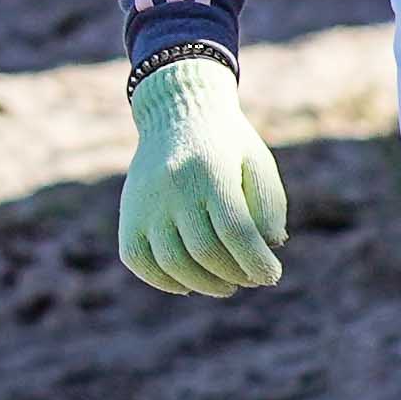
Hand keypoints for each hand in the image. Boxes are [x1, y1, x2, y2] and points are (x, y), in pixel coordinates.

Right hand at [116, 54, 287, 293]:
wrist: (176, 113)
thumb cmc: (227, 144)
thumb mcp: (257, 161)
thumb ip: (270, 203)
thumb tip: (272, 245)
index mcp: (212, 170)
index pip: (236, 230)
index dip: (257, 262)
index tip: (271, 276)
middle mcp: (175, 186)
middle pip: (205, 251)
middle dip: (234, 275)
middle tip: (250, 280)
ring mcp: (146, 201)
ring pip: (172, 262)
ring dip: (204, 284)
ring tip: (226, 286)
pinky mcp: (128, 213)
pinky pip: (139, 260)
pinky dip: (165, 281)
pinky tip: (188, 284)